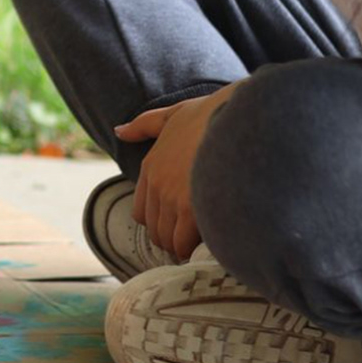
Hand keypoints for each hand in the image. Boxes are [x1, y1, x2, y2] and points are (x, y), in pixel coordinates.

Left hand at [112, 84, 237, 261]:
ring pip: (169, 240)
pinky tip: (212, 244)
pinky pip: (184, 244)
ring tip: (205, 242)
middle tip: (196, 239)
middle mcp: (157, 185)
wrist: (243, 117)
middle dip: (173, 238)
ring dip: (184, 246)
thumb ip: (144, 124)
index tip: (180, 224)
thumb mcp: (174, 113)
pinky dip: (195, 249)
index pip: (142, 212)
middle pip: (155, 230)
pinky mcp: (192, 209)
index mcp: (150, 166)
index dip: (160, 222)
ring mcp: (172, 198)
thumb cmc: (213, 115)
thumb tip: (118, 131)